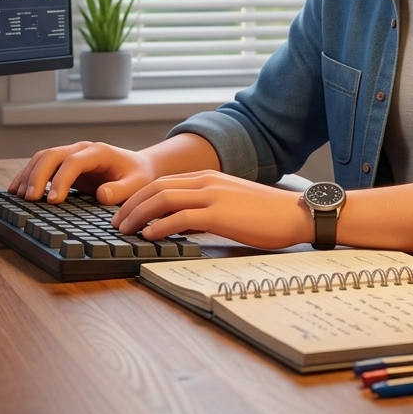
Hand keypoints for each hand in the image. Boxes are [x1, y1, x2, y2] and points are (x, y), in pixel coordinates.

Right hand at [8, 141, 154, 205]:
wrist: (138, 167)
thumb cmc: (138, 176)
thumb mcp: (136, 185)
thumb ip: (121, 190)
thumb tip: (101, 195)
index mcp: (98, 152)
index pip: (73, 161)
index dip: (61, 179)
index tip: (52, 201)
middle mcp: (81, 149)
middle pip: (52, 155)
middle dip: (38, 176)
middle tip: (30, 199)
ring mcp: (71, 154)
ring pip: (42, 157)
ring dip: (29, 175)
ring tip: (19, 197)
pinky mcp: (64, 163)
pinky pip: (41, 164)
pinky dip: (27, 175)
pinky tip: (16, 190)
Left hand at [111, 171, 312, 250]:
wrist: (296, 213)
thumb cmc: (267, 214)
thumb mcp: (231, 204)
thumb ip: (206, 209)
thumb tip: (183, 225)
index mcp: (208, 177)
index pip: (163, 182)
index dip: (139, 197)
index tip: (125, 212)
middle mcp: (206, 181)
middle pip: (156, 188)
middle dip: (131, 205)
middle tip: (116, 222)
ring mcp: (212, 195)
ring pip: (163, 199)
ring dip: (138, 215)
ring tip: (125, 230)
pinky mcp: (219, 213)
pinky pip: (181, 217)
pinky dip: (160, 226)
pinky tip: (149, 236)